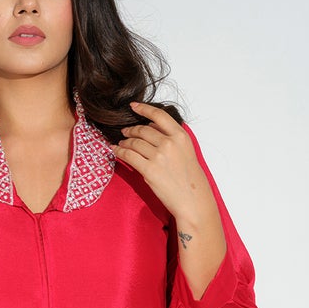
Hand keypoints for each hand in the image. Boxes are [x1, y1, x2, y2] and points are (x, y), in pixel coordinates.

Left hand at [112, 100, 212, 220]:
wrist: (193, 201)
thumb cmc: (190, 179)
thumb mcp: (186, 151)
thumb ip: (171, 138)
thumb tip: (150, 127)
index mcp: (180, 136)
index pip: (159, 115)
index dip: (144, 108)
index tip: (133, 106)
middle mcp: (169, 143)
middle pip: (143, 130)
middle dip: (131, 130)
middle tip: (125, 131)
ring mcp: (159, 156)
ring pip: (134, 142)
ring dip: (124, 141)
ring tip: (120, 143)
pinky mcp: (149, 170)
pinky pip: (129, 156)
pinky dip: (120, 151)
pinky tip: (116, 150)